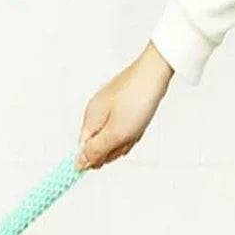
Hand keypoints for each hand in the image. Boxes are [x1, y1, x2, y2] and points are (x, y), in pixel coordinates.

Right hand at [77, 42, 173, 169]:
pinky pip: (124, 123)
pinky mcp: (121, 102)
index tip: (111, 156)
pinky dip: (133, 126)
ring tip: (137, 127)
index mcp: (89, 120)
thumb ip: (95, 151)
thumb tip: (77, 165)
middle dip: (115, 146)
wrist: (156, 70)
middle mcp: (95, 113)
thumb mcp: (115, 134)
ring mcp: (108, 107)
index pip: (84, 150)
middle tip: (128, 137)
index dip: (97, 157)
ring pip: (114, 134)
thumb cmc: (137, 99)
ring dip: (127, 137)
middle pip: (100, 144)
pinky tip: (141, 120)